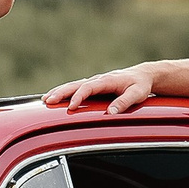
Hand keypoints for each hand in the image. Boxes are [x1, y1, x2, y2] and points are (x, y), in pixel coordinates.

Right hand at [44, 65, 161, 112]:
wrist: (143, 75)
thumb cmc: (140, 85)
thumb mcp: (137, 94)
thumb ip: (124, 102)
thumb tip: (110, 113)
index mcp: (107, 80)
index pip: (88, 87)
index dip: (78, 97)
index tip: (70, 107)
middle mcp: (98, 80)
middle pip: (75, 85)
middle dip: (61, 93)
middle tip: (48, 101)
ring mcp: (94, 82)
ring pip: (73, 86)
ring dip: (59, 92)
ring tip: (45, 100)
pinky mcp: (94, 86)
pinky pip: (76, 88)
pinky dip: (64, 92)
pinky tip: (55, 98)